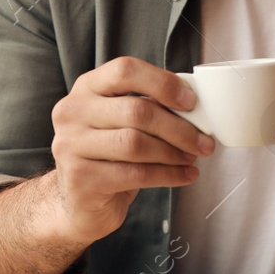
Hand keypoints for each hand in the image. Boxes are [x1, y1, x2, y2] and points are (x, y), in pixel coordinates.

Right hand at [47, 56, 211, 244]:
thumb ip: (146, 108)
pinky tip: (185, 176)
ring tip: (192, 158)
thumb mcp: (119, 124)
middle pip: (136, 111)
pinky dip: (168, 175)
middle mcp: (72, 112)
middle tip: (203, 142)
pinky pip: (135, 174)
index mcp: (86, 87)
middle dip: (179, 128)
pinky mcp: (80, 179)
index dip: (162, 83)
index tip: (190, 102)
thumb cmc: (108, 156)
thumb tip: (194, 110)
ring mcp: (71, 145)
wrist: (77, 202)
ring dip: (174, 153)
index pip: (125, 70)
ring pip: (136, 144)